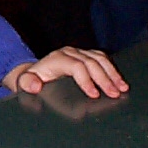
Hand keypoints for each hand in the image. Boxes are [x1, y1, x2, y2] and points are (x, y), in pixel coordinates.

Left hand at [4, 48, 127, 98]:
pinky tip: (120, 80)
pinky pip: (102, 58)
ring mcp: (79, 52)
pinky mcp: (86, 55)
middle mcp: (69, 52)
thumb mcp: (25, 83)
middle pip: (92, 62)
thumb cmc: (32, 80)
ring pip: (100, 59)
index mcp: (57, 59)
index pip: (76, 66)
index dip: (87, 80)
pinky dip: (112, 69)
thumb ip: (27, 84)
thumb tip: (35, 85)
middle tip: (115, 94)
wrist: (35, 72)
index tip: (95, 95)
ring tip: (122, 88)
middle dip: (105, 79)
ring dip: (113, 73)